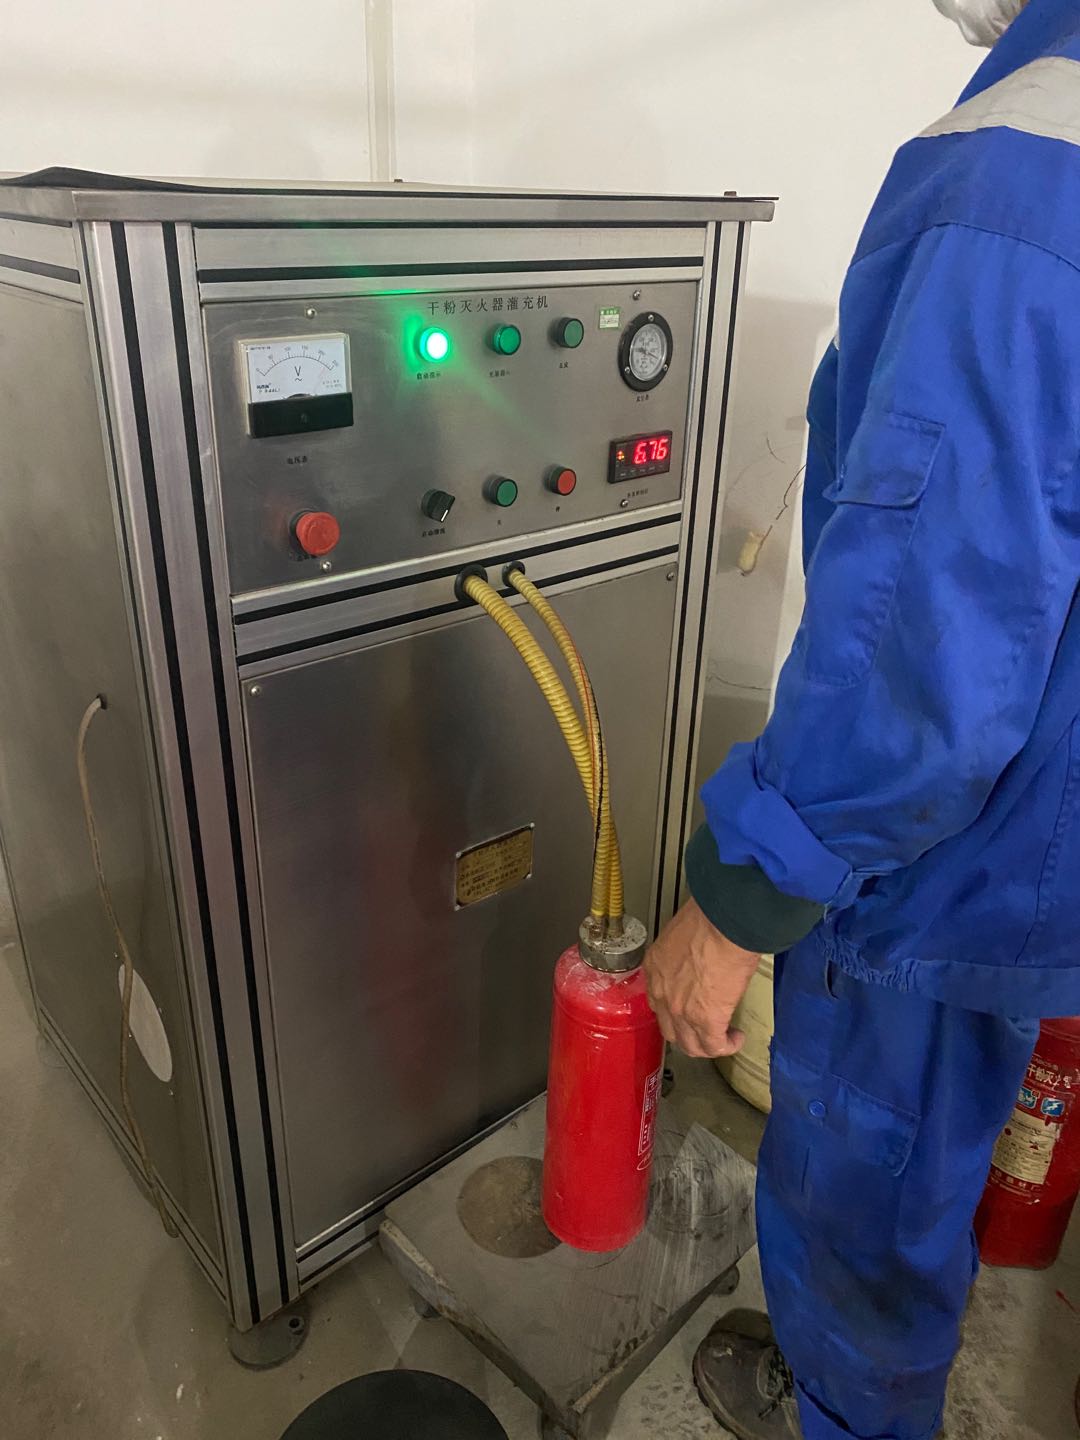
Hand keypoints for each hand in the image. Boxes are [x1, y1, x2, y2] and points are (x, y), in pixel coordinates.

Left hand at [644, 900, 761, 1058]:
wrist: (724, 922)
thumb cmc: (709, 916)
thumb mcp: (684, 932)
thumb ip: (685, 950)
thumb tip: (700, 953)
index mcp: (655, 966)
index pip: (657, 1000)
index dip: (673, 1009)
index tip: (688, 1007)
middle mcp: (662, 992)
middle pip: (670, 1028)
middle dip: (688, 1033)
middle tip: (704, 1028)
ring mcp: (681, 1010)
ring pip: (689, 1045)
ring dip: (706, 1045)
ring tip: (722, 1038)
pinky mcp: (707, 1019)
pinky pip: (714, 1046)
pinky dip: (727, 1046)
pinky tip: (736, 1038)